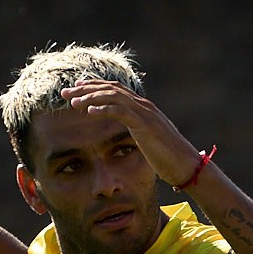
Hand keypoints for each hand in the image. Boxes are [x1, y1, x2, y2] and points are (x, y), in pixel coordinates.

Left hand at [58, 81, 199, 187]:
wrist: (187, 166)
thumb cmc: (168, 158)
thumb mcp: (149, 140)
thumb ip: (137, 130)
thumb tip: (129, 131)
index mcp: (143, 108)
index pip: (114, 90)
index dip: (93, 87)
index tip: (75, 89)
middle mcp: (144, 106)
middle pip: (110, 89)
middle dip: (86, 89)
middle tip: (65, 93)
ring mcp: (146, 114)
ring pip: (114, 97)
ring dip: (91, 97)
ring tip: (73, 103)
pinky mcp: (146, 126)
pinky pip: (122, 112)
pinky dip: (105, 109)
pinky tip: (90, 111)